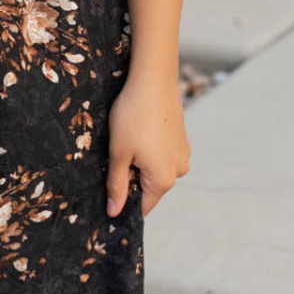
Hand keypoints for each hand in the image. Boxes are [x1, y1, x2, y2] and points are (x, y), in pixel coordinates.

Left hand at [106, 71, 190, 218]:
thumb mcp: (118, 153)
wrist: (153, 81)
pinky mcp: (182, 141)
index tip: (110, 192)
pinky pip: (163, 155)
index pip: (142, 206)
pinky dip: (151, 150)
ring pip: (156, 170)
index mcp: (163, 180)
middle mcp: (179, 171)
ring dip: (141, 163)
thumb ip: (117, 186)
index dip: (124, 202)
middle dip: (132, 178)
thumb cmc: (132, 117)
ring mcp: (183, 155)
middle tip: (118, 155)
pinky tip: (141, 132)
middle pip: (149, 187)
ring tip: (130, 140)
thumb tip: (114, 212)